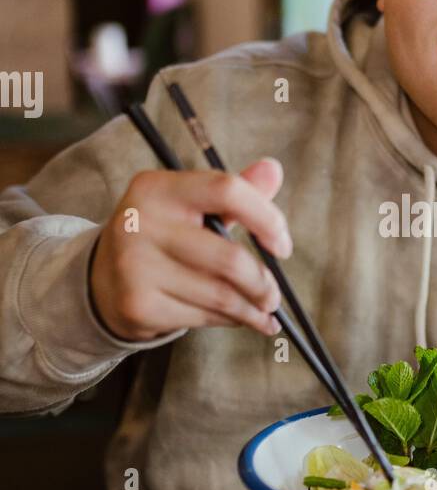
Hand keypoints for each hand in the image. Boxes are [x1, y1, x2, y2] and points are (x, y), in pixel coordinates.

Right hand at [89, 158, 290, 341]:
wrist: (102, 279)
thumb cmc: (161, 237)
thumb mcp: (189, 206)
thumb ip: (234, 191)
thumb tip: (274, 169)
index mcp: (156, 187)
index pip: (226, 191)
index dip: (266, 218)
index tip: (282, 245)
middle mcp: (140, 222)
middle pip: (230, 258)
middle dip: (262, 283)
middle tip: (274, 295)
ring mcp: (135, 266)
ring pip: (220, 295)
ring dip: (252, 308)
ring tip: (264, 310)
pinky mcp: (137, 305)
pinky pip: (202, 317)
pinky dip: (229, 321)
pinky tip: (239, 319)